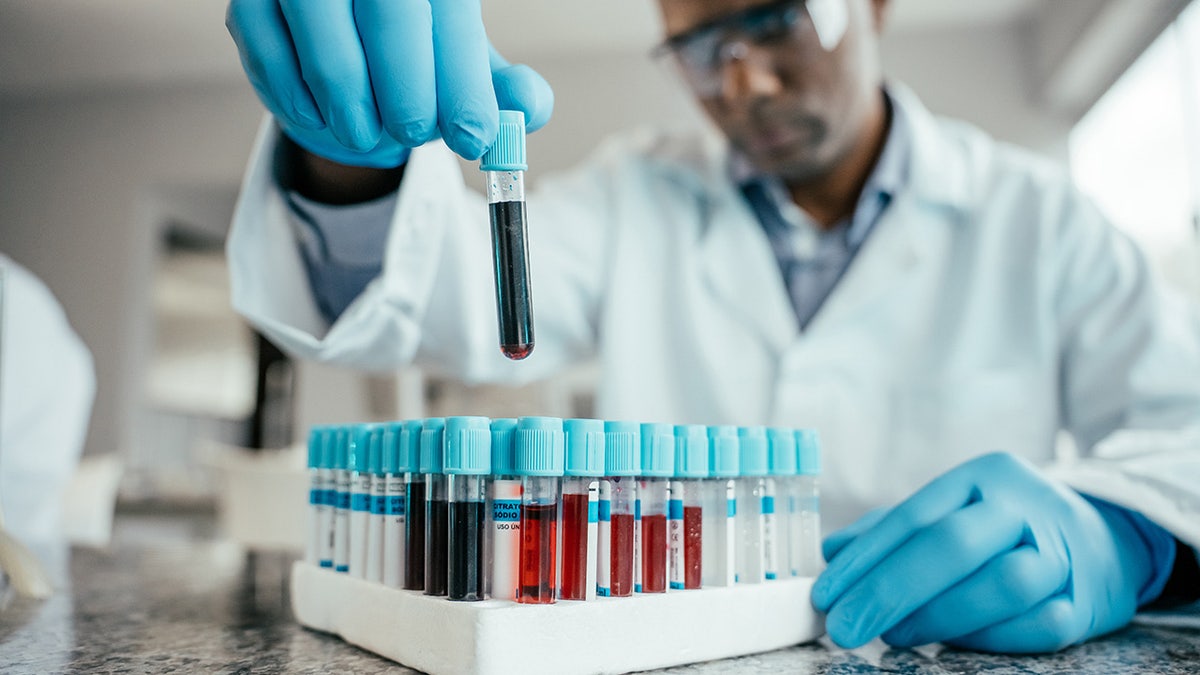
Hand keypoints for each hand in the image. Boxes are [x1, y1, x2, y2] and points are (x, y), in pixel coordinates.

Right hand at [226, 0, 552, 166]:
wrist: (343, 42)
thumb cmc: (412, 51)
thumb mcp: (463, 68)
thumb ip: (502, 90)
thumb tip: (528, 108)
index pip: (449, 11)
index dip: (464, 81)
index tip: (476, 136)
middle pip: (390, 11)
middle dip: (409, 92)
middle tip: (416, 135)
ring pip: (324, 34)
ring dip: (352, 103)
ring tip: (369, 133)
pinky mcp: (249, 0)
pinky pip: (271, 55)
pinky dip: (301, 101)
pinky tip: (324, 117)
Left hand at [811, 452, 1153, 652]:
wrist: (1106, 543)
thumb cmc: (1008, 529)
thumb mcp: (953, 511)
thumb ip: (892, 531)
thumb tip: (832, 552)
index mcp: (985, 476)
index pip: (914, 517)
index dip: (863, 560)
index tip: (826, 596)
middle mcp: (1026, 506)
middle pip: (952, 544)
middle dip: (890, 590)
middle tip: (846, 626)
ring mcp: (1062, 553)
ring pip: (1001, 584)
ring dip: (939, 617)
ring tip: (897, 635)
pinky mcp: (1087, 602)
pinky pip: (1035, 626)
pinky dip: (987, 638)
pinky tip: (954, 643)